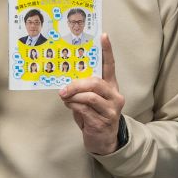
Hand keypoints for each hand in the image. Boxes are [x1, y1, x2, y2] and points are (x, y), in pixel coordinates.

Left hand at [59, 34, 125, 155]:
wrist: (104, 141)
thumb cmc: (94, 116)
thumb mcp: (90, 100)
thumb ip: (83, 89)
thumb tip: (66, 83)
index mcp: (111, 86)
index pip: (110, 66)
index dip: (107, 51)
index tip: (103, 36)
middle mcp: (114, 96)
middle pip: (95, 82)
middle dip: (76, 84)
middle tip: (63, 89)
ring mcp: (111, 109)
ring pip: (89, 96)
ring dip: (73, 97)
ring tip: (65, 98)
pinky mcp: (103, 121)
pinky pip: (84, 109)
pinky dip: (73, 106)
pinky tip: (70, 106)